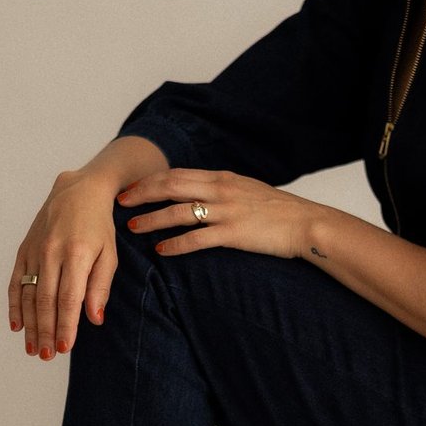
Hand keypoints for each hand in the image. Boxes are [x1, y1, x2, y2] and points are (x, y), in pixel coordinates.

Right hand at [9, 170, 121, 360]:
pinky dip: (14, 305)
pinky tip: (17, 325)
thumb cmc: (99, 226)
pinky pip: (16, 282)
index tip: (65, 348)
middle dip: (46, 331)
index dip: (66, 325)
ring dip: (30, 324)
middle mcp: (52, 252)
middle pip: (46, 301)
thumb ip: (101, 287)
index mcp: (77, 253)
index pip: (69, 298)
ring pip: (29, 294)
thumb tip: (94, 319)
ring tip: (33, 349)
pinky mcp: (24, 250)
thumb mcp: (109, 254)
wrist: (77, 190)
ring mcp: (35, 251)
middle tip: (46, 356)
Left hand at [118, 168, 318, 261]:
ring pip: (178, 212)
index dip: (150, 180)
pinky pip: (196, 239)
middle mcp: (220, 190)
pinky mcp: (233, 234)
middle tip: (119, 202)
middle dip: (141, 193)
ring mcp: (226, 211)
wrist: (306, 224)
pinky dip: (175, 244)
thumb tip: (198, 194)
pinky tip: (161, 251)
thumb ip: (221, 190)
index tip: (131, 187)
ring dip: (152, 219)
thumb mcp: (246, 190)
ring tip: (133, 227)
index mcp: (222, 177)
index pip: (177, 174)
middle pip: (171, 187)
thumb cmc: (278, 211)